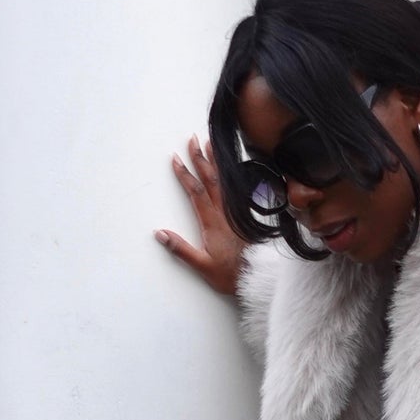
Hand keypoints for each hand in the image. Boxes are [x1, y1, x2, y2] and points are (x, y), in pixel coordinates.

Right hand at [157, 135, 245, 295]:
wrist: (259, 280)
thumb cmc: (231, 275)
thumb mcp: (203, 266)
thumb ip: (181, 249)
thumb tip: (160, 234)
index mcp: (212, 223)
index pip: (196, 192)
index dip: (185, 174)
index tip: (176, 159)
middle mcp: (225, 214)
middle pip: (211, 180)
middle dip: (200, 158)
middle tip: (193, 139)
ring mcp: (237, 214)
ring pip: (226, 182)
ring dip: (217, 162)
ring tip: (211, 144)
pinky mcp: (246, 218)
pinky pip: (239, 190)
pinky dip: (234, 175)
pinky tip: (233, 167)